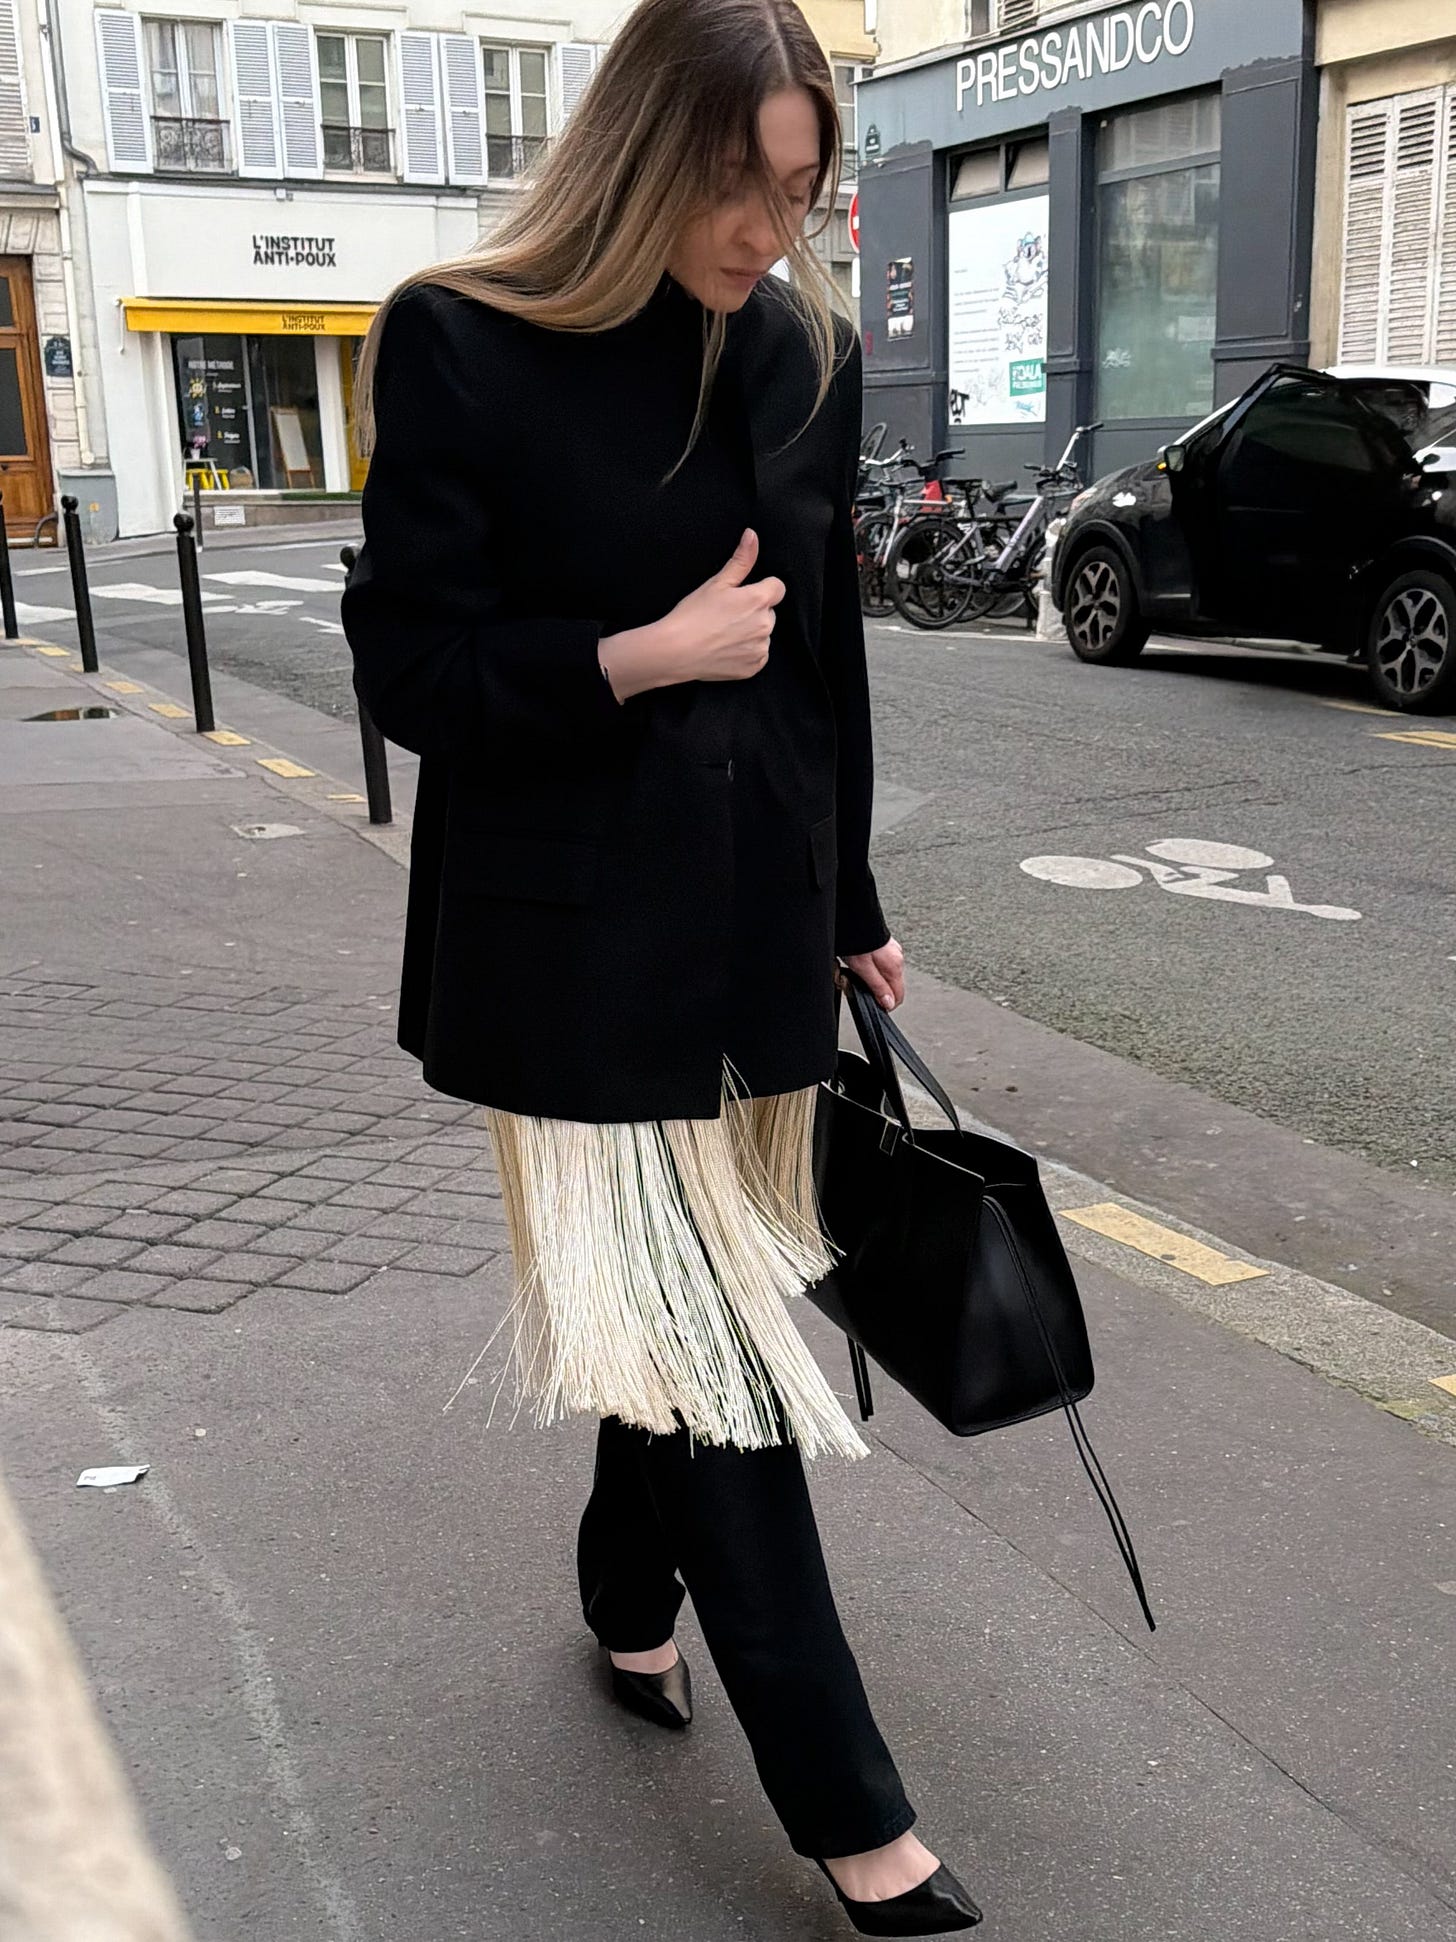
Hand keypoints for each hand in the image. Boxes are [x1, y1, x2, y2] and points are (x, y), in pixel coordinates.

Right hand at [600, 529, 783, 699]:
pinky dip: (746, 652)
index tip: (743, 595)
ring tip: (723, 633)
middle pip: (769, 612)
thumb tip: (752, 535)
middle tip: (726, 615)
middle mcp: (765, 624)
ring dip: (750, 632)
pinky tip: (726, 649)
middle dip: (754, 611)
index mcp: (759, 600)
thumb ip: (741, 560)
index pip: (777, 587)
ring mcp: (761, 648)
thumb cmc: (693, 615)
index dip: (762, 588)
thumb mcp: (717, 583)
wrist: (676, 651)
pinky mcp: (754, 667)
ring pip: (763, 634)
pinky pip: (758, 655)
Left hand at [839, 938, 904, 1011]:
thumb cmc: (857, 941)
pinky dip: (869, 967)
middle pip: (890, 986)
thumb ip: (878, 987)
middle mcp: (897, 959)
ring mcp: (892, 952)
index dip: (885, 1004)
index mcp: (895, 967)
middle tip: (857, 983)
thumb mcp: (864, 969)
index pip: (898, 996)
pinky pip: (879, 964)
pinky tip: (857, 961)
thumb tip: (889, 1004)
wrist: (853, 919)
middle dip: (874, 990)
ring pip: (884, 975)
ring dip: (870, 978)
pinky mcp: (884, 947)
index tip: (872, 1003)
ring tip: (854, 970)